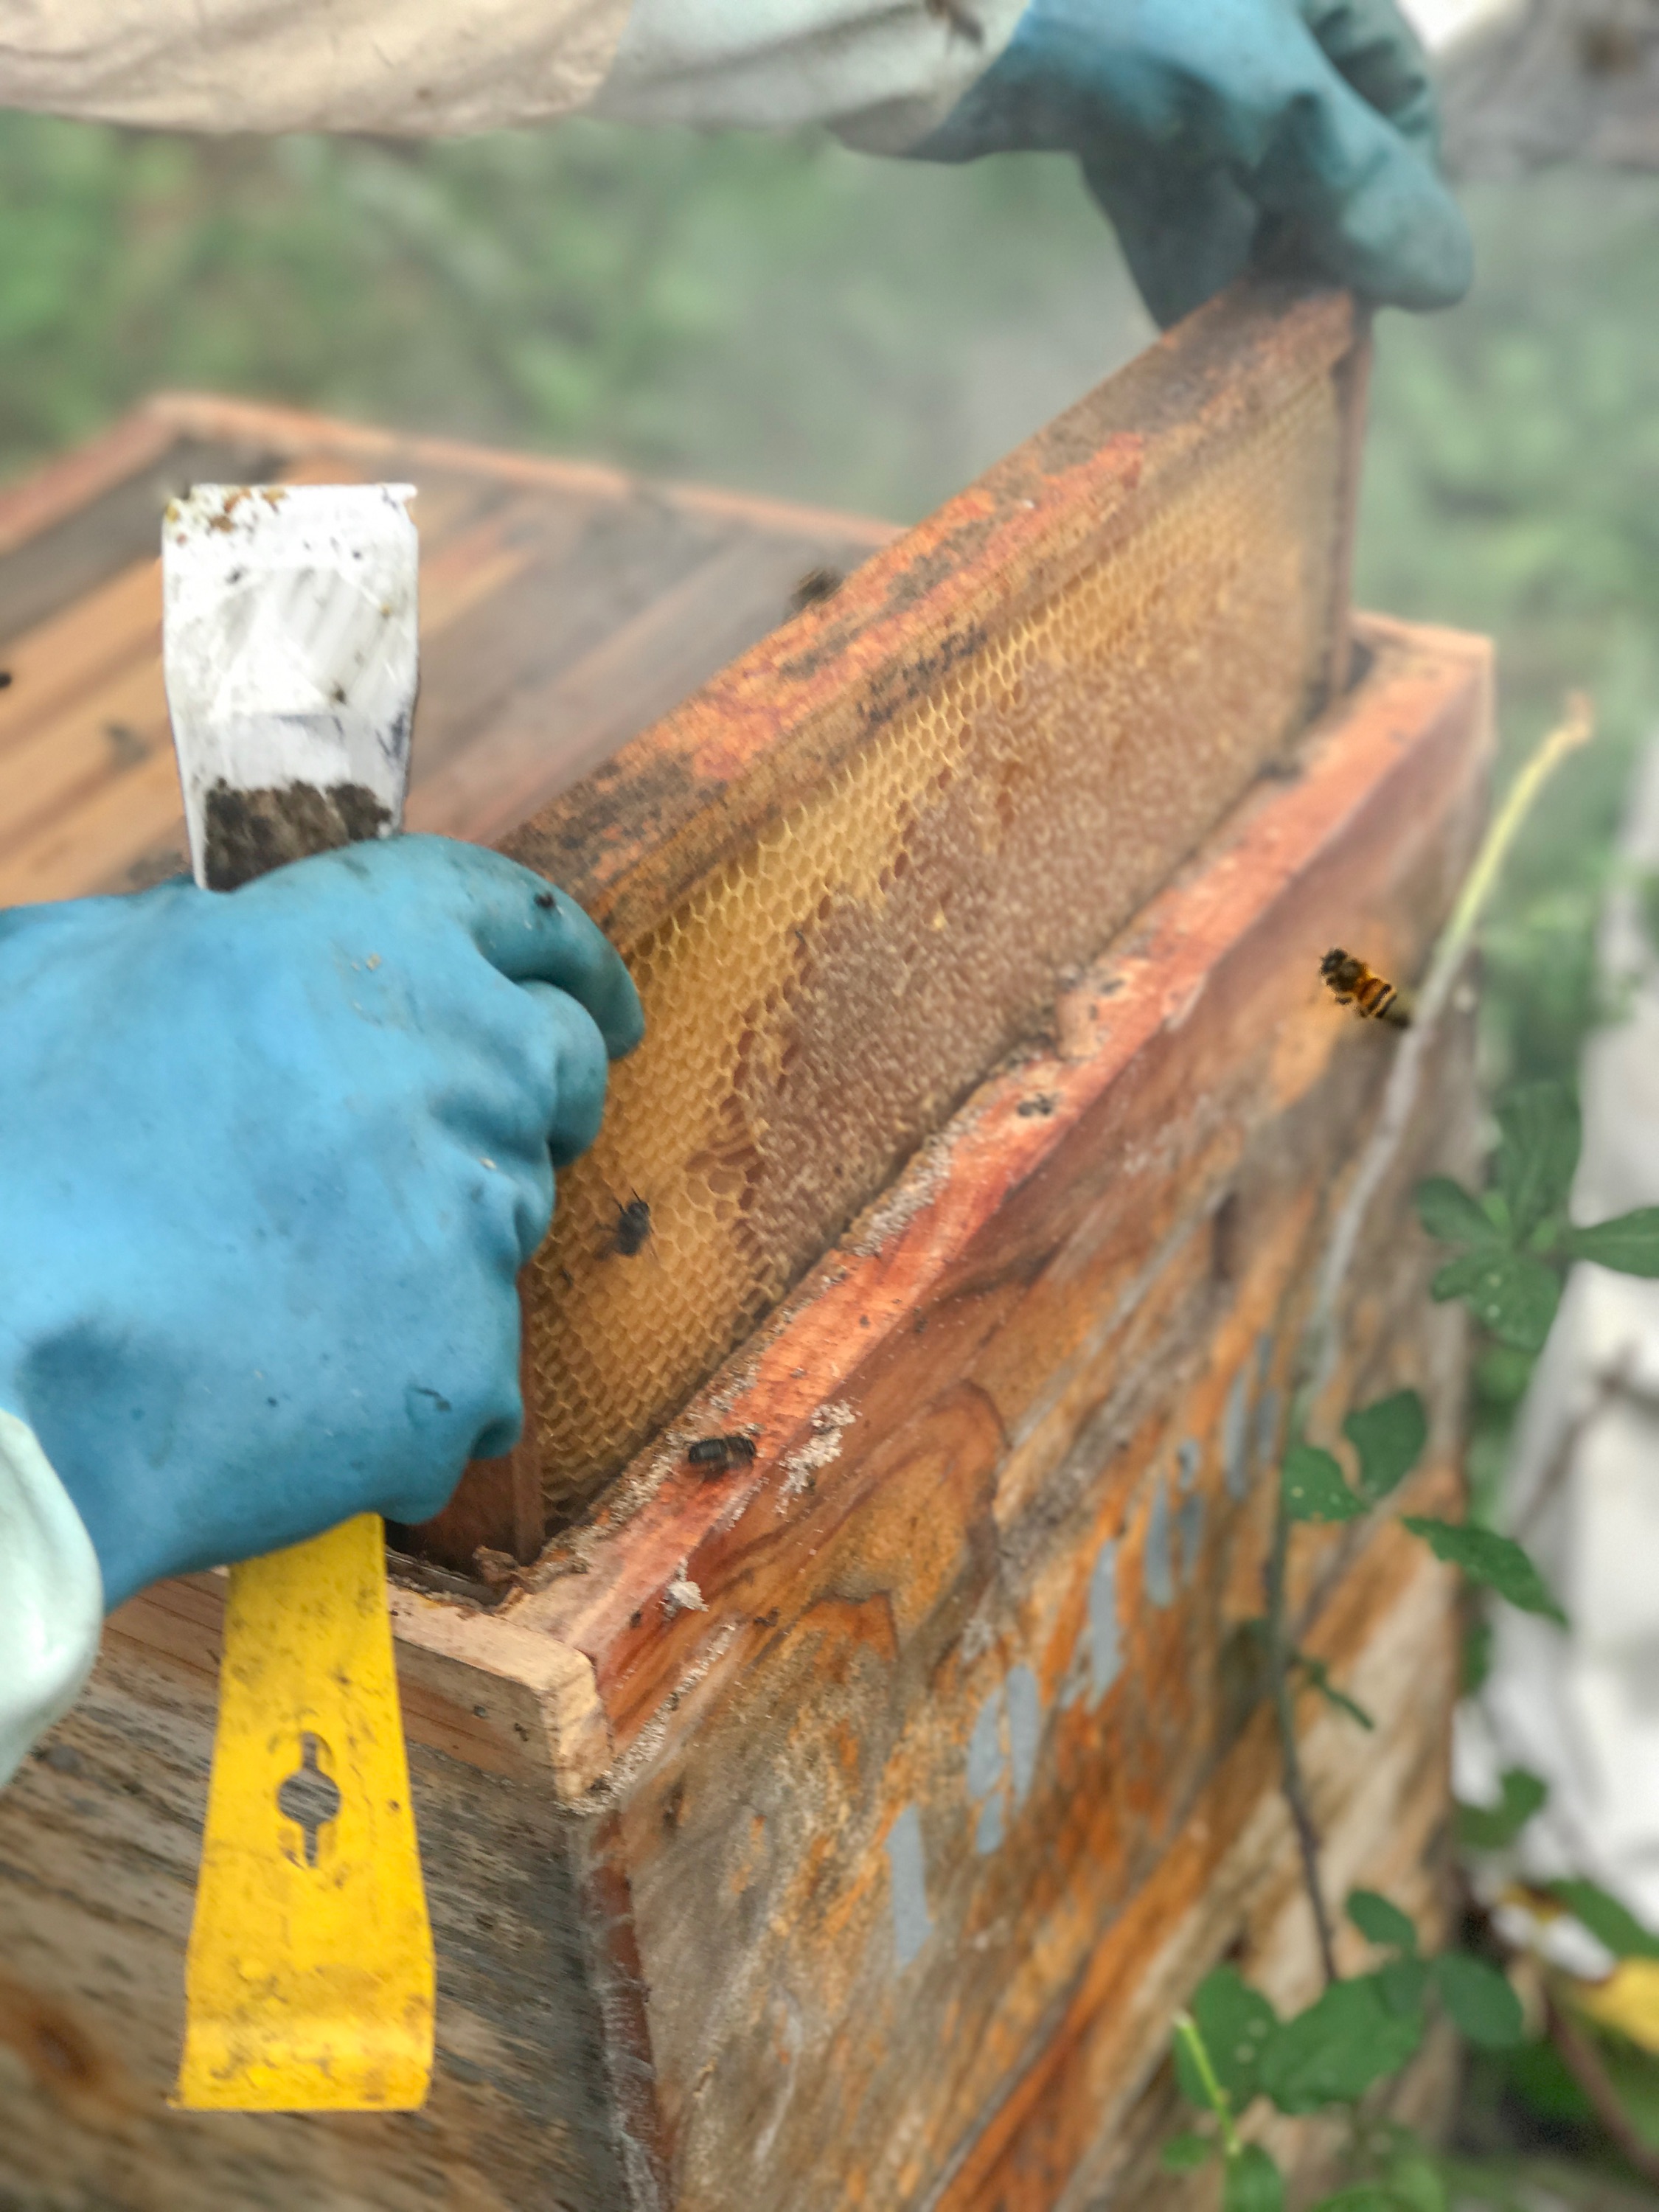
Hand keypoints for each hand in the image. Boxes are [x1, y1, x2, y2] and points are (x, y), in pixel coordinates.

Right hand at [0, 836, 640, 1605]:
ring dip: (429, 1249)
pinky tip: (287, 1391)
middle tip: (440, 1149)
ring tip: (282, 1289)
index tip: (597, 999)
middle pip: (552, 1074)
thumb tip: (224, 936)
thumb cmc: (6, 1165)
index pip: (527, 924)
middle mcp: (460, 1067)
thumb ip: (184, 937)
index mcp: (370, 944)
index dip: (566, 961)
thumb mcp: (61, 973)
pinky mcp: (473, 1365)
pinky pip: (469, 1372)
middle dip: (521, 1103)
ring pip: (503, 1227)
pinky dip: (400, 1383)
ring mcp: (478, 1224)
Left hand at [911, 0, 1471, 325]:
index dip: (1392, 194)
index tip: (1374, 291)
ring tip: (1246, 354)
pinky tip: (1183, 325)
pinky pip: (1160, 186)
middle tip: (1302, 340)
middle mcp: (1242, 9)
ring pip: (1231, 173)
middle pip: (1310, 141)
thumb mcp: (1263, 100)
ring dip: (1240, 266)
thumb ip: (1353, 190)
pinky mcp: (1093, 98)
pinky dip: (1175, 252)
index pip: (1390, 89)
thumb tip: (1447, 282)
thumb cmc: (1113, 9)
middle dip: (1306, 244)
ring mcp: (1163, 50)